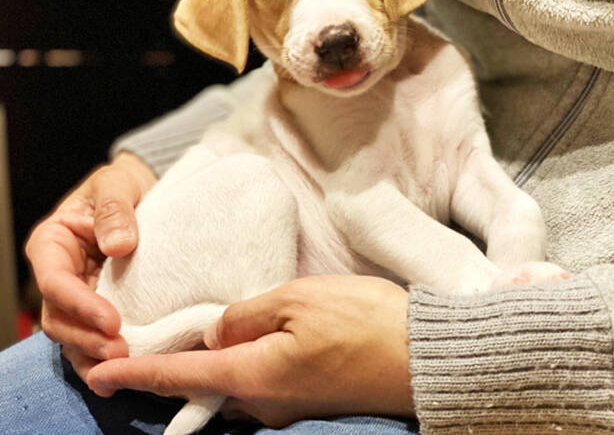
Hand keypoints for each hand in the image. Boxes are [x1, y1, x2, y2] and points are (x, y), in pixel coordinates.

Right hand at [26, 152, 156, 379]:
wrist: (140, 192)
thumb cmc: (122, 185)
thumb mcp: (117, 186)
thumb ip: (114, 210)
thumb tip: (118, 245)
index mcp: (53, 243)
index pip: (55, 281)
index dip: (79, 304)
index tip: (111, 321)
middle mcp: (60, 273)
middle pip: (59, 316)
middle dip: (86, 338)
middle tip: (120, 352)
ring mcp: (78, 293)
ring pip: (72, 335)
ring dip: (93, 354)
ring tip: (122, 366)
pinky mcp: (99, 306)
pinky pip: (93, 336)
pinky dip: (101, 357)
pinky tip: (118, 373)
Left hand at [87, 275, 414, 426]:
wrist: (421, 356)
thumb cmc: (363, 321)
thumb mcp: (298, 300)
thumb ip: (246, 316)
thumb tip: (217, 334)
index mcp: (255, 375)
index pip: (179, 377)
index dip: (135, 374)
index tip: (99, 376)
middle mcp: (265, 402)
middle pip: (204, 387)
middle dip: (175, 369)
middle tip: (157, 342)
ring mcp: (288, 407)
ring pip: (233, 387)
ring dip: (215, 366)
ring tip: (210, 336)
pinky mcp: (308, 401)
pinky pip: (261, 387)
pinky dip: (246, 367)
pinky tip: (255, 343)